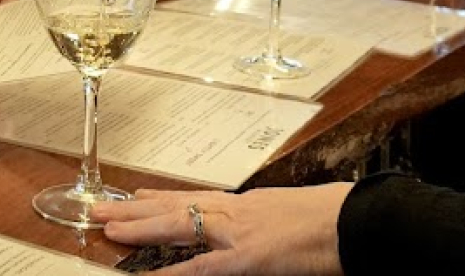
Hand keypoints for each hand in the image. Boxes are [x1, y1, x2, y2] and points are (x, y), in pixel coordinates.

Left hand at [93, 184, 350, 274]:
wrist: (362, 221)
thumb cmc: (340, 220)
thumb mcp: (298, 217)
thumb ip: (272, 223)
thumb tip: (267, 233)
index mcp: (251, 206)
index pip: (197, 200)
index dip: (163, 198)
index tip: (137, 196)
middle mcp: (239, 213)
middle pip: (178, 207)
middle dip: (137, 210)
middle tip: (102, 210)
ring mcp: (240, 234)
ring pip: (178, 225)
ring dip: (139, 227)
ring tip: (107, 227)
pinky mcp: (248, 259)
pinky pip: (200, 269)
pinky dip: (171, 274)